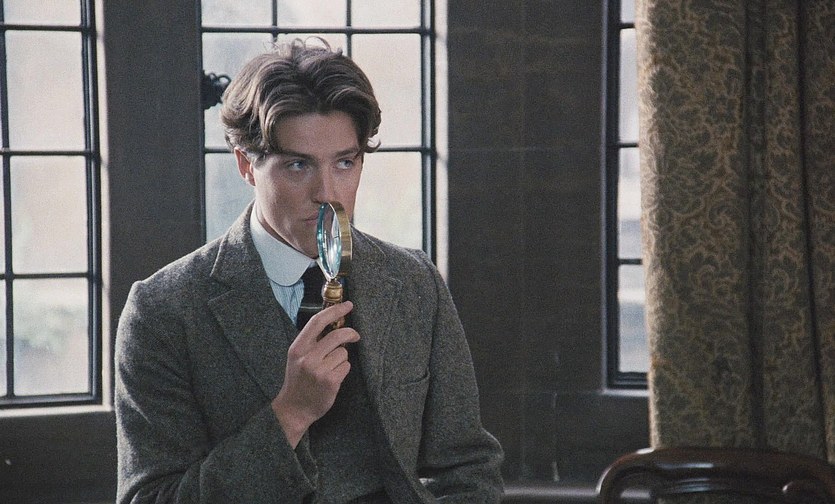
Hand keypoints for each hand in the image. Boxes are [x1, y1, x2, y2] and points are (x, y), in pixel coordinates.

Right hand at [272, 301, 358, 447]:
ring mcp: (319, 370)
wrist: (294, 409)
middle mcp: (308, 357)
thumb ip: (312, 342)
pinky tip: (333, 378)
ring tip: (330, 369)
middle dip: (350, 333)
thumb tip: (334, 323)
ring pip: (343, 353)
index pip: (318, 321)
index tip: (348, 305)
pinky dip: (343, 370)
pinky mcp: (330, 381)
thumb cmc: (298, 380)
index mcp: (298, 347)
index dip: (335, 310)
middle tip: (355, 336)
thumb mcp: (297, 357)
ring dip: (342, 359)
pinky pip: (346, 367)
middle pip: (337, 335)